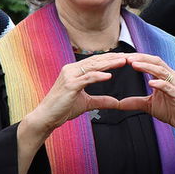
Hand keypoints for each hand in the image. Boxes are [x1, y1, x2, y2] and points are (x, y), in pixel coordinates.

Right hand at [17, 51, 131, 149]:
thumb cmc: (62, 109)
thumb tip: (117, 102)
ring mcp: (69, 76)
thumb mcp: (87, 103)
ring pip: (93, 67)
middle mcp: (71, 69)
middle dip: (113, 58)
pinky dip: (98, 76)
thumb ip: (102, 101)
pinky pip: (86, 78)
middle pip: (96, 61)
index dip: (111, 59)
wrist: (46, 117)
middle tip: (129, 56)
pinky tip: (109, 75)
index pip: (96, 62)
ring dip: (109, 64)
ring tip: (123, 62)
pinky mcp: (69, 85)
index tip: (125, 58)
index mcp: (74, 71)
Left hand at [107, 53, 174, 159]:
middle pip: (155, 61)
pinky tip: (151, 83)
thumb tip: (118, 103)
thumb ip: (135, 102)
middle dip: (141, 58)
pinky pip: (169, 87)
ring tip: (135, 65)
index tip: (122, 57)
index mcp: (164, 76)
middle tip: (126, 58)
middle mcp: (171, 77)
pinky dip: (160, 83)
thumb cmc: (171, 111)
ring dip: (147, 67)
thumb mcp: (149, 105)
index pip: (150, 62)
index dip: (137, 58)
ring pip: (161, 71)